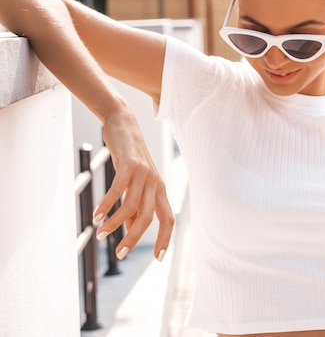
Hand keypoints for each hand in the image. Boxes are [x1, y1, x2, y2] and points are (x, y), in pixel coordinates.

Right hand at [93, 102, 173, 260]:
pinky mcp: (129, 164)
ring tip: (101, 234)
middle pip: (149, 217)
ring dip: (115, 223)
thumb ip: (135, 207)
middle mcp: (156, 182)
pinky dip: (107, 205)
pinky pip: (119, 189)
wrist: (124, 124)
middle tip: (119, 254)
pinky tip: (97, 216)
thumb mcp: (135, 184)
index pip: (169, 219)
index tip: (158, 259)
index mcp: (160, 190)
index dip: (166, 239)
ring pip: (132, 206)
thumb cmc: (130, 158)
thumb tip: (130, 231)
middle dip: (134, 239)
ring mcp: (144, 173)